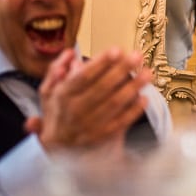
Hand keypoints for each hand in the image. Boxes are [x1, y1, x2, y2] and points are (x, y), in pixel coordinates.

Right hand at [24, 47, 151, 151]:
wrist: (58, 145)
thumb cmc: (57, 111)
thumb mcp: (47, 90)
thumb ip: (56, 69)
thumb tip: (70, 54)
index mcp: (63, 95)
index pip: (84, 76)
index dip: (101, 63)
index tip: (116, 50)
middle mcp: (76, 110)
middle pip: (102, 87)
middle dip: (121, 70)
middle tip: (136, 55)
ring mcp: (90, 124)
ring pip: (114, 103)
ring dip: (133, 87)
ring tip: (147, 73)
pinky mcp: (102, 135)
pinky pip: (120, 122)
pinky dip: (133, 111)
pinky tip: (144, 98)